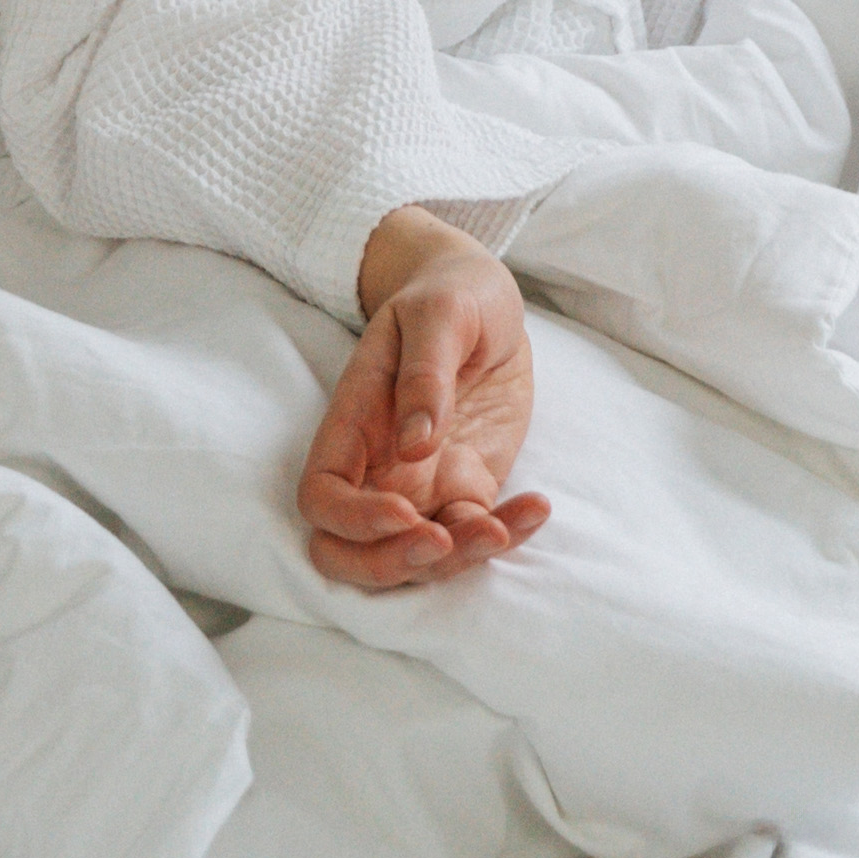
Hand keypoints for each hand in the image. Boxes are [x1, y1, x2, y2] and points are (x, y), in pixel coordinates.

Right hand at [298, 216, 548, 589]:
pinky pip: (475, 534)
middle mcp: (378, 466)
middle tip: (445, 542)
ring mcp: (422, 484)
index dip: (352, 521)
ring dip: (456, 561)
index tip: (406, 511)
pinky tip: (536, 508)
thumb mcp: (440, 313)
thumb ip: (425, 373)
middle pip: (349, 552)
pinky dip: (505, 536)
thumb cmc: (448, 294)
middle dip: (393, 564)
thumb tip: (415, 444)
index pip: (322, 497)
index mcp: (354, 422)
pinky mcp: (467, 488)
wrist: (483, 298)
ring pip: (415, 557)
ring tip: (505, 527)